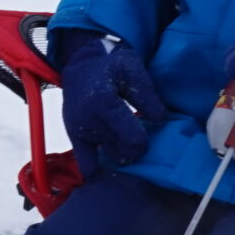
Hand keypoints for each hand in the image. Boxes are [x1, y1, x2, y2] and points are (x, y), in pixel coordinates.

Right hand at [60, 34, 165, 171]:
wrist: (80, 65)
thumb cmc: (110, 65)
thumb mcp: (133, 68)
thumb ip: (147, 95)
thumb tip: (160, 119)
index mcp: (103, 103)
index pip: (133, 139)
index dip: (145, 138)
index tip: (148, 127)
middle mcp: (88, 121)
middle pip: (124, 152)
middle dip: (136, 146)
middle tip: (139, 132)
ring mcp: (79, 131)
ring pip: (112, 157)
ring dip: (122, 151)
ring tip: (125, 136)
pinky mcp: (74, 137)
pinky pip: (86, 165)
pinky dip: (98, 170)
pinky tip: (110, 163)